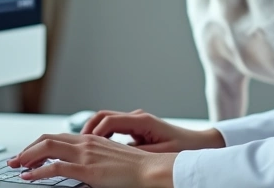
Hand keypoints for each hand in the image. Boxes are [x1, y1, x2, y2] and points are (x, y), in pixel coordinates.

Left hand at [6, 133, 176, 187]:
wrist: (150, 169)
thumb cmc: (135, 167)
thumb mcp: (109, 158)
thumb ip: (93, 159)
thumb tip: (80, 166)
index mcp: (90, 140)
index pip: (57, 137)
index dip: (38, 144)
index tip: (27, 153)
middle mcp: (85, 143)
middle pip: (47, 139)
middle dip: (27, 149)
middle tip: (14, 159)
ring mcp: (85, 155)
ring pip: (47, 148)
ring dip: (27, 157)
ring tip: (16, 166)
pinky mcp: (86, 170)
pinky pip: (55, 168)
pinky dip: (37, 172)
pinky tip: (28, 177)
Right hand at [81, 109, 225, 152]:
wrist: (197, 143)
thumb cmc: (183, 147)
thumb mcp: (160, 153)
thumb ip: (140, 154)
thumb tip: (119, 157)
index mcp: (142, 121)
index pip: (110, 120)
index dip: (95, 132)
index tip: (85, 144)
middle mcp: (136, 117)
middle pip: (103, 116)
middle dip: (87, 128)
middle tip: (77, 144)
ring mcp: (135, 122)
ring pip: (106, 121)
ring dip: (93, 131)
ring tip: (82, 147)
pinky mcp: (136, 129)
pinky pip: (113, 128)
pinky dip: (101, 135)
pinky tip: (96, 149)